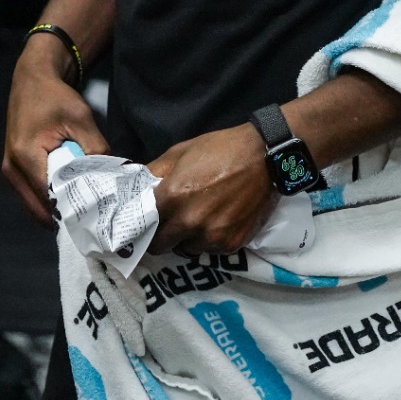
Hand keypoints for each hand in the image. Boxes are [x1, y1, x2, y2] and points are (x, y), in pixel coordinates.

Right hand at [4, 35, 107, 220]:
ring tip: (83, 209)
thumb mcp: (81, 118)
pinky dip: (49, 200)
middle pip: (39, 210)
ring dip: (57, 210)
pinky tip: (70, 196)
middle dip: (65, 216)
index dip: (72, 211)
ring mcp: (10, 171)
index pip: (49, 198)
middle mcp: (12, 169)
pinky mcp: (14, 170)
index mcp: (26, 156)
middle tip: (92, 219)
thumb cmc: (54, 96)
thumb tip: (110, 179)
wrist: (32, 80)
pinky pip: (32, 195)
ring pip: (34, 206)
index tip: (95, 218)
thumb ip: (96, 149)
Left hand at [147, 123, 276, 254]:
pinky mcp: (232, 244)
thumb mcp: (180, 152)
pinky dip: (210, 241)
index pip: (144, 225)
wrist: (264, 156)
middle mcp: (189, 222)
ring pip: (186, 250)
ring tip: (198, 221)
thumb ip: (155, 171)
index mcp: (172, 197)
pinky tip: (217, 222)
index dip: (143, 223)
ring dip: (186, 240)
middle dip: (161, 237)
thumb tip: (136, 187)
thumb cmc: (220, 149)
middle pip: (160, 246)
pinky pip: (211, 250)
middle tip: (169, 225)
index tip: (147, 222)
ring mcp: (212, 236)